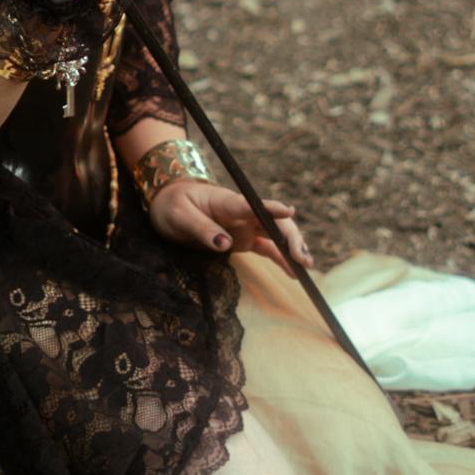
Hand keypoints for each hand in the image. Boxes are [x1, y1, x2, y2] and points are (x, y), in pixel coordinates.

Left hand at [147, 176, 312, 272]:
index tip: (289, 211)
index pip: (251, 204)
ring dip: (292, 248)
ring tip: (306, 267)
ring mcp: (245, 225)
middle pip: (272, 221)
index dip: (270, 208)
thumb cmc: (172, 205)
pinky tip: (293, 271)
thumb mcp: (179, 216)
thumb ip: (202, 229)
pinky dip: (281, 258)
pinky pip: (267, 247)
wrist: (168, 203)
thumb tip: (225, 245)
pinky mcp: (243, 238)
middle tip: (301, 258)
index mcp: (226, 202)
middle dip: (290, 237)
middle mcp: (242, 213)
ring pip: (276, 234)